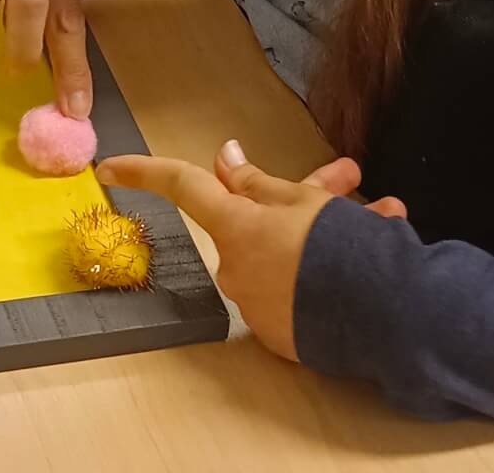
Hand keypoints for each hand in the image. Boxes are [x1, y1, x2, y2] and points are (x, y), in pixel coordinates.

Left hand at [97, 143, 405, 360]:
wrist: (383, 318)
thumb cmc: (339, 247)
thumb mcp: (304, 201)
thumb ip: (261, 183)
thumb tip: (225, 158)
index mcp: (236, 227)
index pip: (184, 187)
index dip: (146, 171)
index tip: (108, 167)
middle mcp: (236, 269)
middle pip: (258, 220)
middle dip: (304, 196)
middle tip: (346, 177)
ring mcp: (258, 307)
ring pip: (286, 252)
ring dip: (328, 232)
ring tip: (384, 217)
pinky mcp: (284, 335)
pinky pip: (298, 288)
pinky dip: (327, 269)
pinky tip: (374, 256)